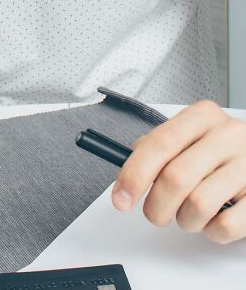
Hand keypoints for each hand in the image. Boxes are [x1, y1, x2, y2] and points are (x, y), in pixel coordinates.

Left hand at [112, 99, 245, 242]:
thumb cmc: (222, 150)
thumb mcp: (193, 135)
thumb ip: (160, 145)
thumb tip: (128, 169)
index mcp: (203, 116)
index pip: (160, 143)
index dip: (135, 173)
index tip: (120, 197)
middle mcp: (227, 135)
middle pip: (176, 177)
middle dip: (157, 206)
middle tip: (155, 214)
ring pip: (199, 205)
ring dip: (185, 220)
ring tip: (189, 214)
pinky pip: (226, 226)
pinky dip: (212, 231)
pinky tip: (214, 219)